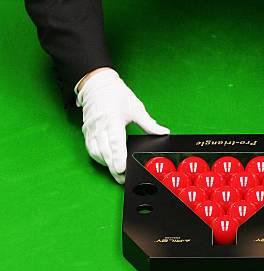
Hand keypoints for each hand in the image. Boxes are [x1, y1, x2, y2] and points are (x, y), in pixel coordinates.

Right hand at [76, 68, 169, 183]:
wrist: (96, 83)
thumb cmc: (116, 94)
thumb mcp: (135, 107)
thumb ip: (148, 124)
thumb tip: (163, 132)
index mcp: (113, 119)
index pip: (115, 142)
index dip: (118, 157)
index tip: (121, 169)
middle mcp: (100, 125)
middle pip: (105, 151)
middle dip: (113, 167)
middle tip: (122, 179)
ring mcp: (91, 129)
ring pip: (96, 152)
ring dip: (106, 164)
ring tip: (116, 173)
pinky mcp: (87, 132)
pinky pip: (91, 149)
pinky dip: (98, 158)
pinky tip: (106, 163)